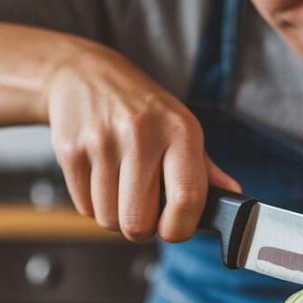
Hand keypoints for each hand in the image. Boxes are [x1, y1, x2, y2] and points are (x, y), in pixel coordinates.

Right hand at [42, 46, 240, 241]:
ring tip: (121, 187)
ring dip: (116, 215)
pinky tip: (101, 178)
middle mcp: (142, 135)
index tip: (174, 227)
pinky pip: (84, 208)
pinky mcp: (70, 151)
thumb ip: (205, 169)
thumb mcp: (180, 127)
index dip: (180, 228)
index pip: (187, 199)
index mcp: (180, 131)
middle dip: (141, 227)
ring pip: (108, 220)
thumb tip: (232, 198)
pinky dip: (93, 204)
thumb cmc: (141, 109)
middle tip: (143, 208)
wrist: (83, 75)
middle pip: (138, 223)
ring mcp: (102, 143)